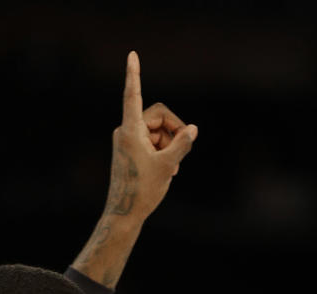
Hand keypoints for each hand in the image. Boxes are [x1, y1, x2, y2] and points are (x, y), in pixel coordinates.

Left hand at [105, 51, 197, 223]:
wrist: (124, 215)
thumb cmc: (142, 191)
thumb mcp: (168, 167)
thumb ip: (181, 144)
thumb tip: (192, 128)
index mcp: (130, 131)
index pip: (132, 95)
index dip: (134, 75)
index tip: (132, 54)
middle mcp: (126, 131)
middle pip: (159, 116)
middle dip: (174, 131)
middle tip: (183, 152)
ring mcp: (127, 140)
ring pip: (158, 130)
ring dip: (170, 144)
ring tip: (172, 167)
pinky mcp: (130, 150)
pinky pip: (152, 141)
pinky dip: (163, 151)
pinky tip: (169, 170)